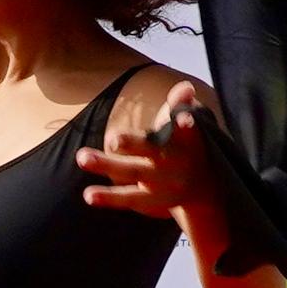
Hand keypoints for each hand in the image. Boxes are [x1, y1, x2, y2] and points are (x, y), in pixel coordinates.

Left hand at [79, 83, 229, 233]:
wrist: (204, 188)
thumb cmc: (187, 147)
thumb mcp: (188, 127)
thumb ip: (180, 105)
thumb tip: (186, 87)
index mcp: (184, 140)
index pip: (185, 129)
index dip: (185, 123)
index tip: (185, 119)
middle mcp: (172, 161)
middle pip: (151, 150)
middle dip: (133, 144)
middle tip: (113, 138)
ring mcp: (160, 183)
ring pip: (132, 171)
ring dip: (107, 165)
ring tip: (82, 157)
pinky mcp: (149, 200)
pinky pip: (127, 197)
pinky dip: (108, 197)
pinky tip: (88, 195)